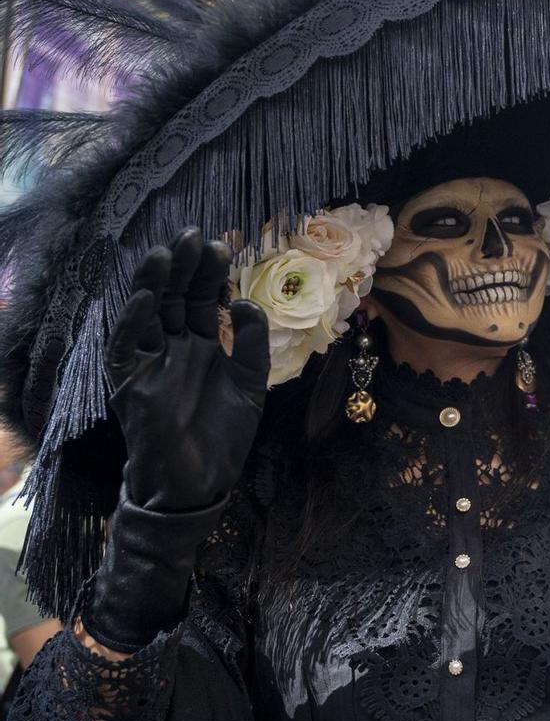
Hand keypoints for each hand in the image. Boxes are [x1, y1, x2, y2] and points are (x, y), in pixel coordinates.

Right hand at [106, 229, 268, 510]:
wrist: (199, 484)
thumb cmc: (223, 435)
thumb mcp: (251, 384)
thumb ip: (253, 343)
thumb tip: (246, 301)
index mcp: (203, 346)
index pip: (204, 300)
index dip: (211, 275)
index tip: (222, 246)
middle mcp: (174, 348)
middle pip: (177, 299)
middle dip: (184, 268)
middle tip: (193, 236)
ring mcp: (150, 363)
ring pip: (148, 315)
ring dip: (155, 284)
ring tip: (165, 253)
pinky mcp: (130, 384)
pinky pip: (125, 348)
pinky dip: (133, 323)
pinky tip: (147, 299)